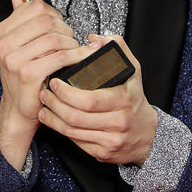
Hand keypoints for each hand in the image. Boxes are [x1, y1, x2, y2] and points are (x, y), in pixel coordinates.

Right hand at [0, 0, 91, 168]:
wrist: (18, 109)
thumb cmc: (24, 77)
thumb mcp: (17, 45)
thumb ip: (20, 19)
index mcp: (2, 32)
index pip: (35, 7)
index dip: (54, 14)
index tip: (59, 27)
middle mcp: (4, 43)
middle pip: (47, 21)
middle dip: (65, 30)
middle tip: (69, 42)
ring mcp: (13, 59)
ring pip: (55, 38)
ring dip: (72, 45)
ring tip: (74, 53)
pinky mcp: (27, 73)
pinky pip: (60, 56)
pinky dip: (76, 56)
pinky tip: (80, 59)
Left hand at [38, 34, 157, 165]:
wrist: (148, 135)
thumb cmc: (135, 100)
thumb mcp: (133, 71)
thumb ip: (117, 50)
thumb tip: (95, 38)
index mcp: (123, 101)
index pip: (89, 100)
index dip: (67, 93)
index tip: (55, 83)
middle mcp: (118, 123)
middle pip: (76, 117)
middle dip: (54, 105)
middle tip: (44, 94)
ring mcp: (110, 141)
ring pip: (72, 132)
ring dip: (53, 119)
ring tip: (43, 107)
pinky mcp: (102, 153)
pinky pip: (76, 142)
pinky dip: (62, 131)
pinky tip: (54, 121)